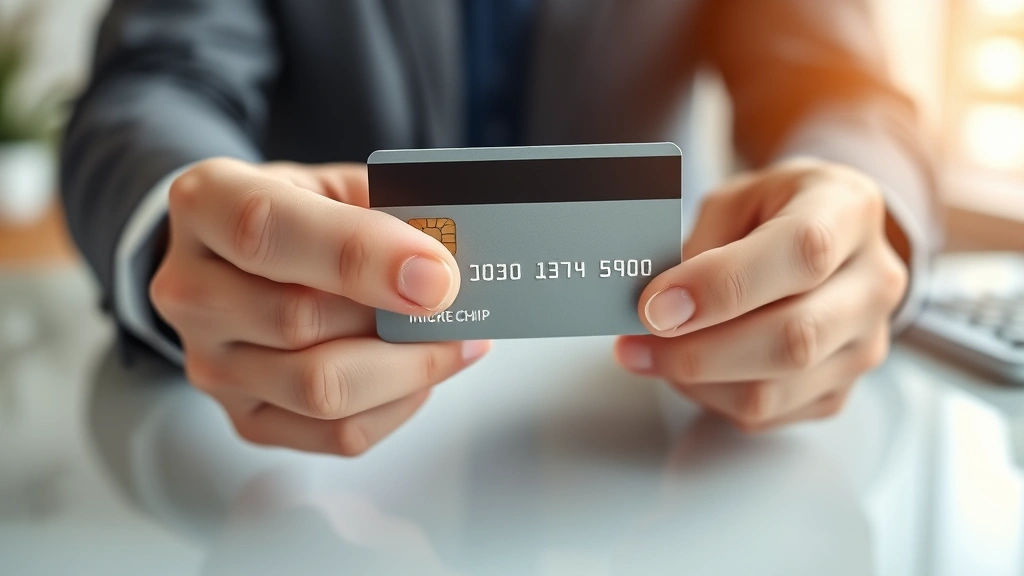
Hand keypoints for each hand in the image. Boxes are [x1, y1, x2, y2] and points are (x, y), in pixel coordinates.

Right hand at [151, 158, 489, 454]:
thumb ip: (386, 207)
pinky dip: (398, 405)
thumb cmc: (299, 215)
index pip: (265, 229)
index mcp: (205, 204)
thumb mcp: (334, 183)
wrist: (240, 259)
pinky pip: (336, 435)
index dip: (358, 253)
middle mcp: (189, 289)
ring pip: (321, 390)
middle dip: (399, 319)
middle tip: (460, 303)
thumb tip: (449, 259)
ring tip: (453, 339)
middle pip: (298, 320)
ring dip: (408, 368)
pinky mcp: (243, 418)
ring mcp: (210, 364)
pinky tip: (421, 371)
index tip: (436, 273)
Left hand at [615, 159, 908, 430]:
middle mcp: (873, 283)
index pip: (801, 252)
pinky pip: (768, 414)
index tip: (656, 305)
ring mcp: (864, 343)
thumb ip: (703, 245)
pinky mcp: (840, 388)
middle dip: (697, 351)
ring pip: (775, 390)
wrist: (829, 235)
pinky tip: (689, 371)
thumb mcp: (736, 199)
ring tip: (650, 356)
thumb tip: (661, 305)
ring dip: (695, 382)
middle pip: (793, 338)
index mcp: (848, 212)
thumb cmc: (776, 211)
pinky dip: (712, 398)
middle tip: (635, 344)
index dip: (722, 285)